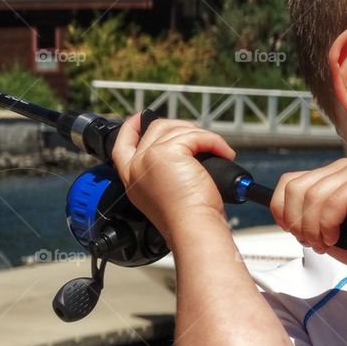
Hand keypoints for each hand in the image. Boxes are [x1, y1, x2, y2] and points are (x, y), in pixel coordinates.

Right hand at [111, 113, 237, 245]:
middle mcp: (135, 166)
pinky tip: (225, 154)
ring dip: (203, 136)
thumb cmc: (187, 218)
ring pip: (178, 129)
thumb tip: (185, 150)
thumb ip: (163, 172)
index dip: (131, 127)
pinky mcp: (167, 152)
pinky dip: (215, 141)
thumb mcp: (166, 193)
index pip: (121, 144)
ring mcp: (149, 157)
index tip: (141, 117)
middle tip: (201, 139)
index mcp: (131, 178)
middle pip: (156, 129)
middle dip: (181, 127)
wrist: (192, 229)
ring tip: (218, 152)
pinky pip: (197, 136)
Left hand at [272, 158, 346, 272]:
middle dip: (295, 222)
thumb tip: (284, 218)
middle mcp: (343, 168)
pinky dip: (327, 226)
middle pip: (294, 188)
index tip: (293, 233)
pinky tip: (336, 238)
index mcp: (333, 177)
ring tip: (325, 244)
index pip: (289, 182)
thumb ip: (309, 220)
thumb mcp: (331, 232)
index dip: (281, 209)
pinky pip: (331, 202)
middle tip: (312, 243)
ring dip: (312, 228)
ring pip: (310, 196)